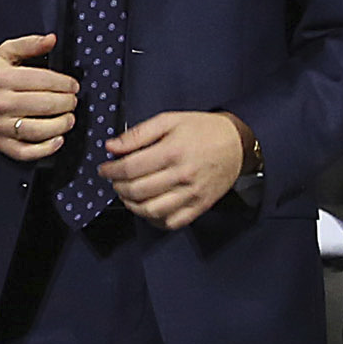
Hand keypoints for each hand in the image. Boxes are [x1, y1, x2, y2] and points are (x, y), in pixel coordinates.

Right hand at [0, 33, 77, 163]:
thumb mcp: (5, 53)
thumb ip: (29, 44)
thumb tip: (51, 39)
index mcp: (3, 78)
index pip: (43, 80)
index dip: (65, 83)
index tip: (72, 85)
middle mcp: (0, 103)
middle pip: (44, 105)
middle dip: (66, 103)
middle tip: (72, 101)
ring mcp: (0, 125)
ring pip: (38, 130)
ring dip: (61, 125)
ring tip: (69, 118)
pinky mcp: (1, 143)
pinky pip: (26, 152)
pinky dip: (45, 149)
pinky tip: (57, 139)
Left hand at [99, 110, 247, 230]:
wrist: (238, 143)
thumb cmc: (202, 129)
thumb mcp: (170, 120)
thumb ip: (138, 134)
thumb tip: (111, 147)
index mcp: (172, 151)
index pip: (130, 168)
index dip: (111, 171)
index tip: (104, 169)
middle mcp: (182, 175)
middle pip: (137, 191)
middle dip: (118, 187)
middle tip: (115, 181)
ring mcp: (192, 194)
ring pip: (152, 211)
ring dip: (132, 205)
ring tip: (128, 195)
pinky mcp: (200, 206)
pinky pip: (172, 222)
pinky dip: (155, 220)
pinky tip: (148, 208)